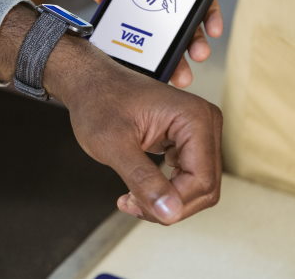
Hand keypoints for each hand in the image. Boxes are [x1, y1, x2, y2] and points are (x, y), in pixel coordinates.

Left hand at [0, 5, 222, 224]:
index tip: (134, 203)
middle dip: (168, 204)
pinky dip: (165, 190)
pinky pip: (188, 177)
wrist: (89, 82)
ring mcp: (199, 130)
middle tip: (130, 202)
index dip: (171, 203)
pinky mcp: (189, 139)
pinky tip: (137, 188)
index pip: (202, 181)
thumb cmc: (98, 101)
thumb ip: (143, 180)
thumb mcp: (114, 145)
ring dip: (165, 200)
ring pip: (197, 186)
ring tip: (131, 196)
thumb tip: (171, 213)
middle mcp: (205, 122)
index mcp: (194, 118)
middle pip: (205, 187)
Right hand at [92, 0, 222, 87]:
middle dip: (171, 57)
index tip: (139, 69)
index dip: (135, 48)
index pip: (129, 25)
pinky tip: (212, 29)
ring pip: (187, 23)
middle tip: (175, 76)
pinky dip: (211, 17)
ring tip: (196, 56)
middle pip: (161, 33)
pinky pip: (208, 1)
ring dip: (193, 43)